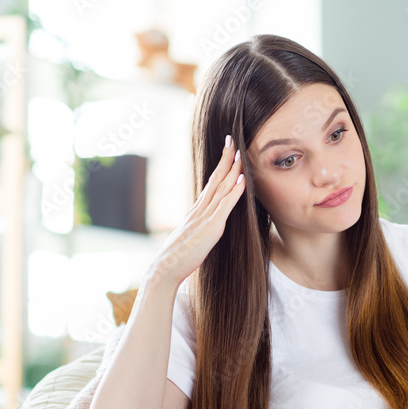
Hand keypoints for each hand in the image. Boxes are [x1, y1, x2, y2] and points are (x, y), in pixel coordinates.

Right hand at [148, 134, 244, 287]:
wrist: (165, 268)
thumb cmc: (178, 258)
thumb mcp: (191, 238)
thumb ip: (199, 228)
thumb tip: (206, 226)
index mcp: (196, 211)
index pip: (211, 183)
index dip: (220, 167)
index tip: (227, 151)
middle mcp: (200, 210)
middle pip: (215, 179)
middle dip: (225, 159)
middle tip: (232, 140)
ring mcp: (205, 217)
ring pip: (221, 188)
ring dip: (232, 170)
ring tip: (240, 153)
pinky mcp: (211, 228)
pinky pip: (224, 206)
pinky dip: (234, 192)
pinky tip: (242, 180)